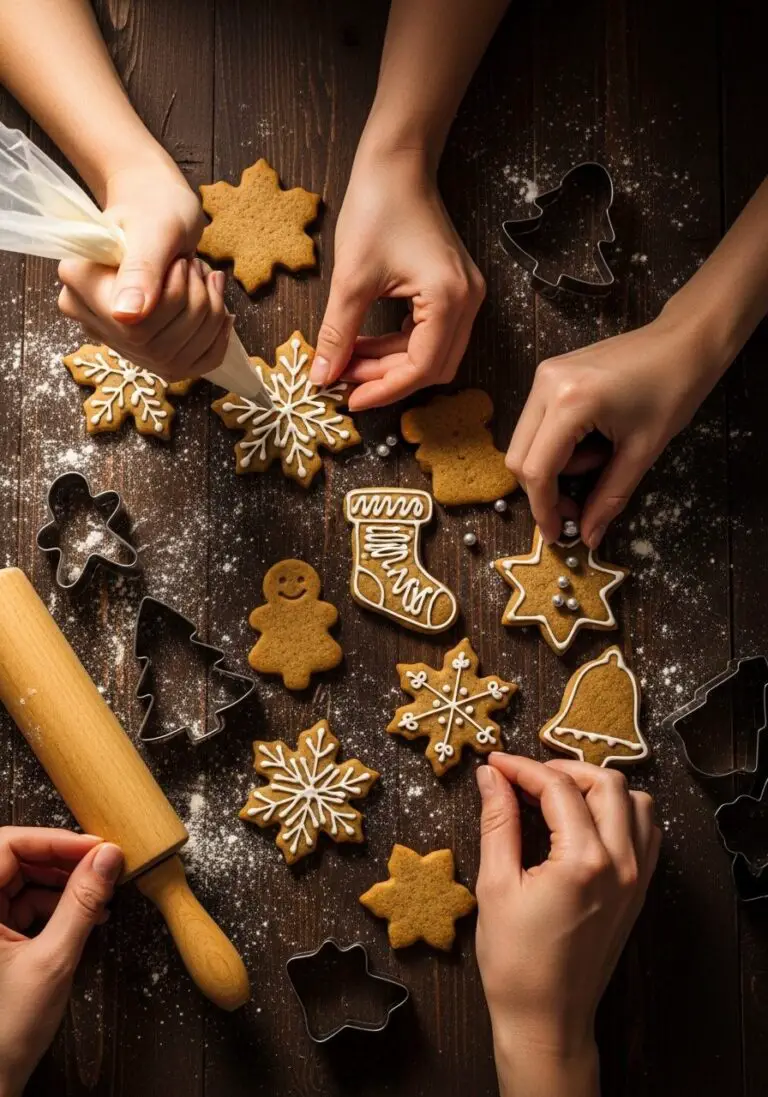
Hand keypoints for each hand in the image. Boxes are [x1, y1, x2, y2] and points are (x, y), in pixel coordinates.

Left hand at [0, 828, 122, 1096]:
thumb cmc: (4, 1032)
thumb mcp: (53, 960)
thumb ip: (82, 903)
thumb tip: (107, 858)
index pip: (7, 845)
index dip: (53, 840)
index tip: (94, 846)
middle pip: (16, 860)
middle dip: (62, 861)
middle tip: (102, 865)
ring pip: (22, 881)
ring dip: (63, 884)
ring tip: (100, 894)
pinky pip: (23, 905)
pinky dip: (55, 906)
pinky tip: (86, 915)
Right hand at [57, 163, 231, 381]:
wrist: (160, 209)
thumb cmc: (155, 208)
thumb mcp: (154, 229)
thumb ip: (141, 270)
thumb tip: (126, 316)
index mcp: (78, 287)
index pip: (134, 325)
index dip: (173, 297)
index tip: (179, 263)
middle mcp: (92, 322)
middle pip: (157, 346)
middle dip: (196, 304)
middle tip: (195, 268)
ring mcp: (120, 343)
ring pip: (177, 359)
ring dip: (208, 316)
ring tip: (202, 280)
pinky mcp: (148, 353)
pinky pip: (191, 367)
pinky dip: (215, 338)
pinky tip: (218, 307)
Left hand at [310, 148, 484, 408]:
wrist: (397, 164)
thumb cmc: (377, 207)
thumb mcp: (351, 278)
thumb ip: (338, 333)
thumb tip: (322, 376)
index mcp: (449, 298)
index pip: (423, 367)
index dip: (385, 389)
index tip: (350, 399)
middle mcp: (467, 301)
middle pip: (433, 366)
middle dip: (387, 378)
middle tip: (344, 381)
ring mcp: (465, 295)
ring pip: (431, 353)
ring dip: (390, 363)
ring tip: (347, 362)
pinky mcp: (453, 290)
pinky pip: (429, 334)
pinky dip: (397, 345)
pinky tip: (364, 343)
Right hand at [475, 755, 659, 1096]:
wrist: (547, 1020)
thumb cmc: (515, 962)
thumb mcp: (496, 885)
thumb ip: (498, 821)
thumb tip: (492, 778)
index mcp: (583, 860)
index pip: (558, 787)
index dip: (522, 768)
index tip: (495, 765)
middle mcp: (621, 863)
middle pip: (606, 782)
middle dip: (562, 770)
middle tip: (524, 779)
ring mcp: (636, 878)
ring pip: (635, 803)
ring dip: (597, 788)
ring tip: (558, 797)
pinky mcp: (639, 891)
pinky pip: (646, 833)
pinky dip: (620, 814)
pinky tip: (585, 822)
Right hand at [505, 312, 727, 547]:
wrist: (684, 341)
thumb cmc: (673, 389)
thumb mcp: (643, 452)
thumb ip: (609, 498)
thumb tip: (588, 536)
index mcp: (571, 402)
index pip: (537, 470)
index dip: (544, 509)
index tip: (558, 534)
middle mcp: (546, 385)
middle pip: (519, 458)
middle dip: (545, 491)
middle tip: (578, 508)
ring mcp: (544, 376)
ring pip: (526, 443)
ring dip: (555, 465)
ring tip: (601, 457)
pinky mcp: (549, 374)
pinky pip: (537, 424)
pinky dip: (557, 445)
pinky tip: (592, 440)